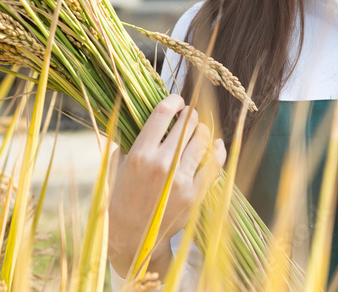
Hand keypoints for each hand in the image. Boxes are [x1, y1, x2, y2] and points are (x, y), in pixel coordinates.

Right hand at [107, 94, 226, 278]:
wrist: (132, 236)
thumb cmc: (122, 195)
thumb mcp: (120, 162)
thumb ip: (135, 138)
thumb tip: (156, 114)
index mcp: (140, 153)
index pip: (163, 113)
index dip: (174, 100)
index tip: (178, 100)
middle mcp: (161, 164)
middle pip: (187, 123)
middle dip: (190, 114)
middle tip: (189, 115)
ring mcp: (180, 180)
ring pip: (202, 140)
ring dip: (202, 130)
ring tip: (198, 131)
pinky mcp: (194, 194)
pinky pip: (214, 165)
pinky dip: (217, 151)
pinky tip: (216, 145)